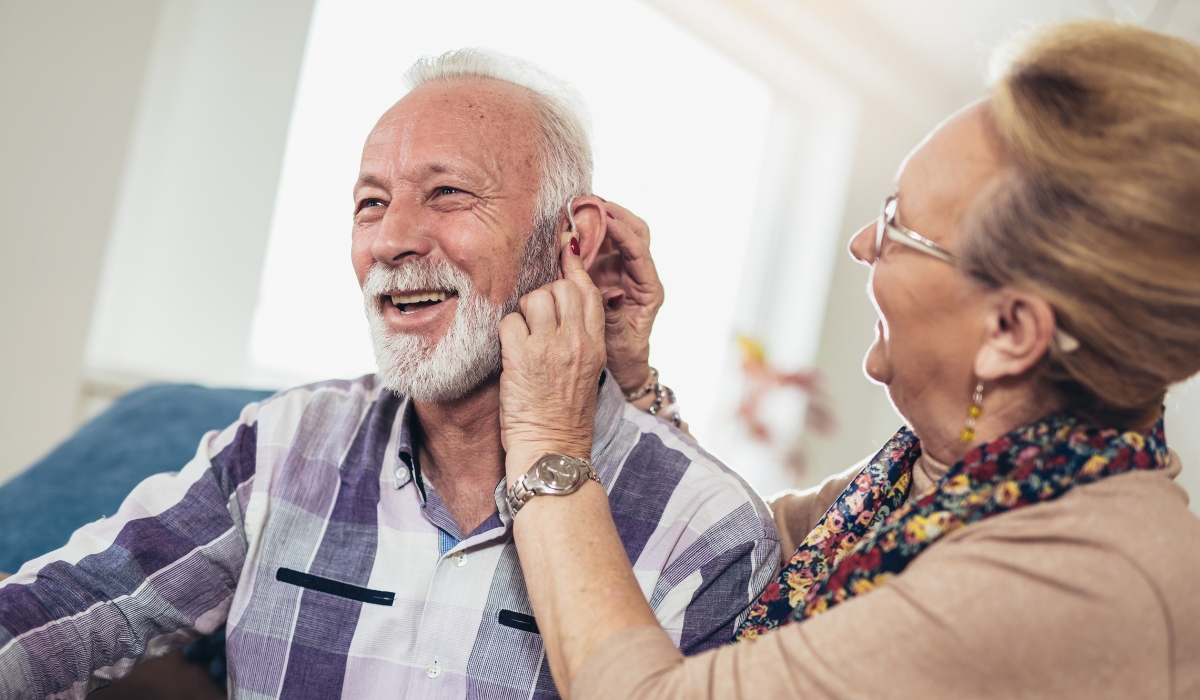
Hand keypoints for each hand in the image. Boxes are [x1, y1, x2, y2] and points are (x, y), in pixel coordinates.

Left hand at [499, 235, 606, 480]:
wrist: (553, 454)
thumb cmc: (565, 419)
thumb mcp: (586, 374)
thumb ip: (579, 340)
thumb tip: (564, 310)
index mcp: (596, 345)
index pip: (588, 290)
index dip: (574, 266)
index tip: (564, 248)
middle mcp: (577, 341)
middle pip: (560, 287)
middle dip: (543, 294)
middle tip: (534, 318)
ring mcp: (550, 348)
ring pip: (534, 297)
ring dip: (522, 312)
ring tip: (521, 337)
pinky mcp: (522, 359)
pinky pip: (508, 322)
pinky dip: (504, 333)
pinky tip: (508, 352)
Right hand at [588, 201, 664, 393]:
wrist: (621, 367)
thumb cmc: (624, 356)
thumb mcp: (620, 340)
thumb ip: (615, 316)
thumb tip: (612, 293)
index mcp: (649, 290)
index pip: (640, 253)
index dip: (624, 233)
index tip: (606, 218)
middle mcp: (638, 275)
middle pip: (636, 233)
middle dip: (616, 215)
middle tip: (592, 202)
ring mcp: (622, 272)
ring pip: (617, 236)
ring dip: (600, 220)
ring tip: (579, 208)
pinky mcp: (606, 273)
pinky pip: (599, 247)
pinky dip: (587, 235)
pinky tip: (571, 227)